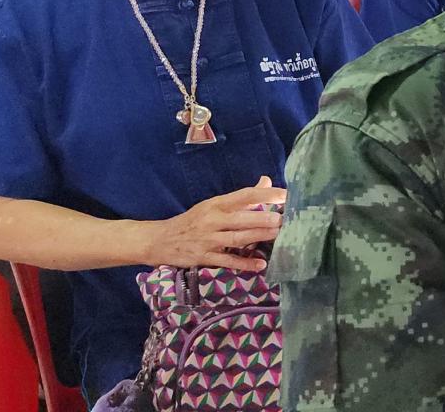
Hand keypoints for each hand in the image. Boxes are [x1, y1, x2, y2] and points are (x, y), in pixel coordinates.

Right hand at [144, 177, 286, 270]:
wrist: (160, 240)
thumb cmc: (192, 221)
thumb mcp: (212, 205)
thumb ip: (240, 197)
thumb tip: (266, 181)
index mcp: (216, 204)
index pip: (243, 196)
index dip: (264, 194)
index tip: (285, 195)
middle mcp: (212, 220)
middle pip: (241, 218)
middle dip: (262, 217)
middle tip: (283, 218)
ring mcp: (208, 240)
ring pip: (236, 238)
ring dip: (257, 236)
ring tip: (277, 234)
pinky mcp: (204, 257)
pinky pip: (227, 261)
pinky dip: (243, 263)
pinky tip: (260, 264)